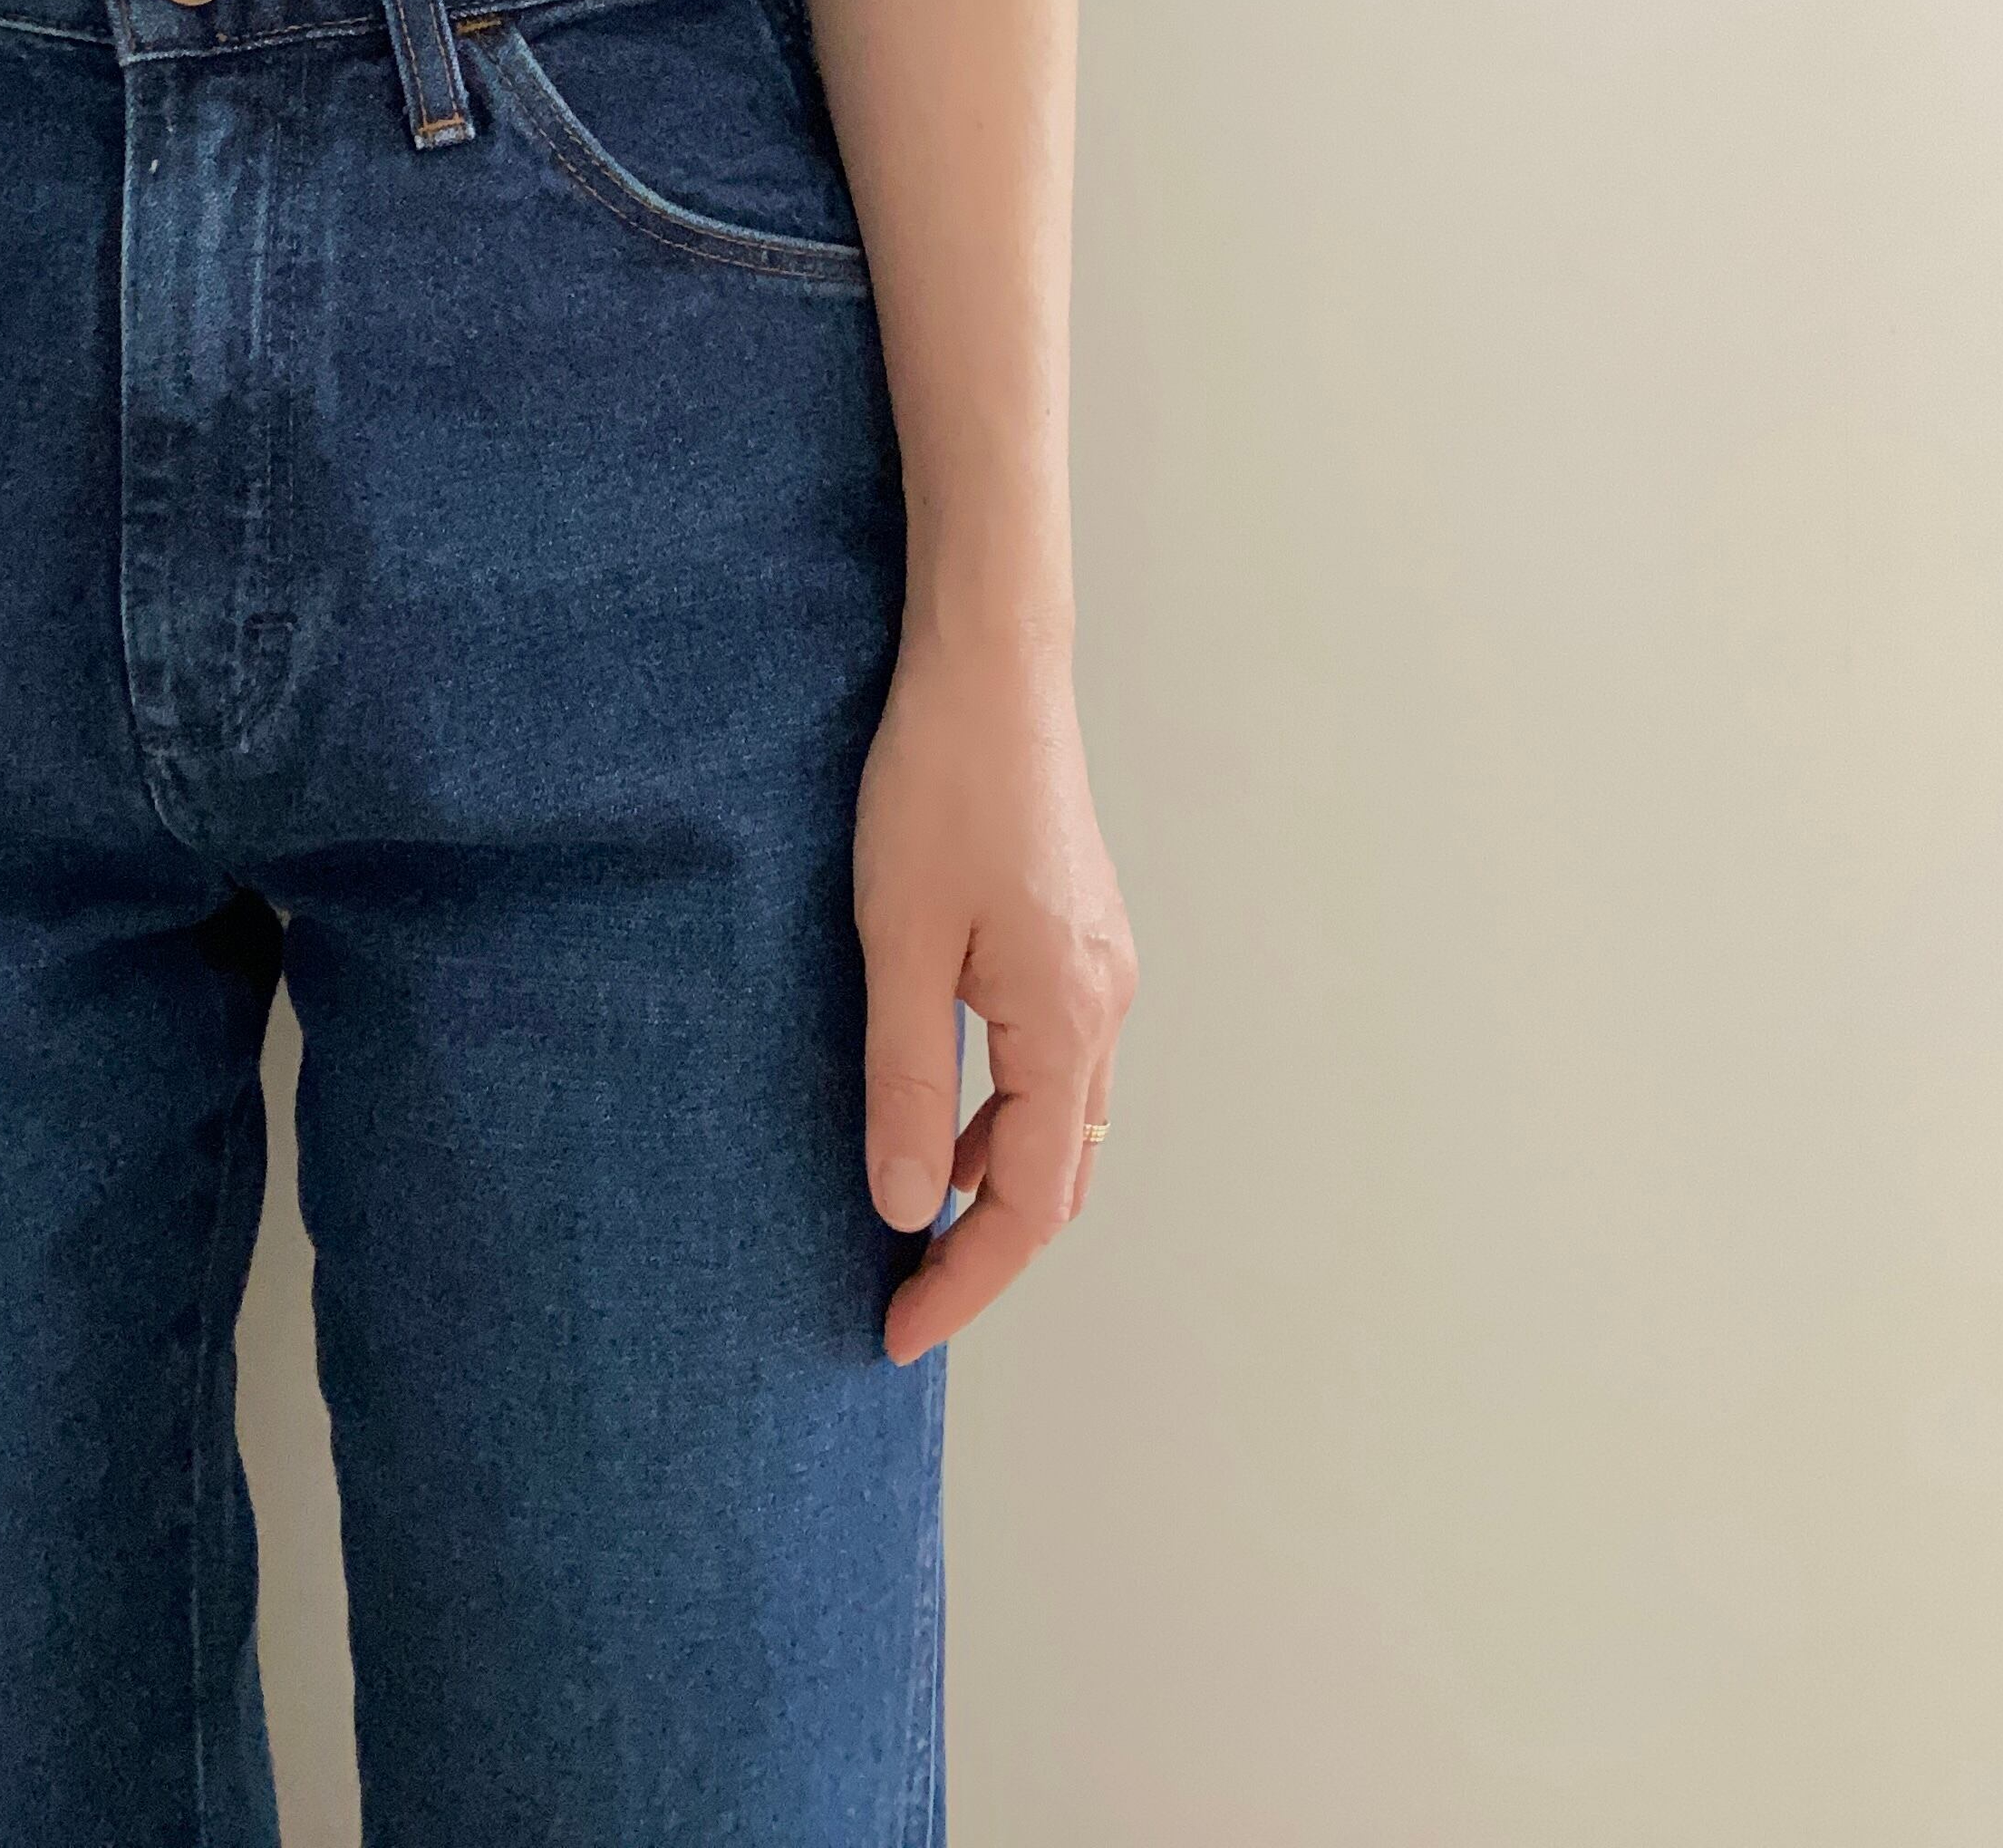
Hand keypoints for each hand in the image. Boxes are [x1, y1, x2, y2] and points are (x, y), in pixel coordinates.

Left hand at [854, 608, 1136, 1361]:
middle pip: (1062, 1179)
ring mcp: (1100, 968)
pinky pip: (1057, 1063)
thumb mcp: (898, 944)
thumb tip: (906, 1209)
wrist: (992, 670)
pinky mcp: (1079, 936)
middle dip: (989, 1250)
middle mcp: (1105, 1007)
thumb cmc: (938, 790)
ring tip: (911, 1216)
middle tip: (903, 1294)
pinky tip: (943, 1108)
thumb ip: (906, 1081)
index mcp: (1067, 1022)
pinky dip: (1006, 1114)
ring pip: (1064, 1122)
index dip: (965, 1281)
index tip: (897, 1332)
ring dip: (998, 1182)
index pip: (1028, 1205)